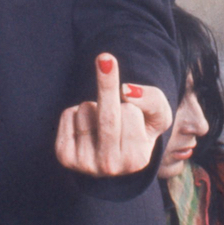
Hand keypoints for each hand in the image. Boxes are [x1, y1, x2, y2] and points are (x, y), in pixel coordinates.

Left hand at [53, 54, 172, 177]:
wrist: (115, 154)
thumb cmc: (140, 128)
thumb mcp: (159, 114)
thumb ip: (153, 100)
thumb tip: (127, 91)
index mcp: (136, 160)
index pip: (130, 113)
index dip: (131, 105)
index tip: (133, 112)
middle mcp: (109, 167)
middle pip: (108, 116)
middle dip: (108, 83)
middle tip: (105, 57)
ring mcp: (84, 164)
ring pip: (86, 111)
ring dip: (94, 106)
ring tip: (102, 124)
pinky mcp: (64, 156)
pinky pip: (68, 115)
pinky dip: (77, 112)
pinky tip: (87, 128)